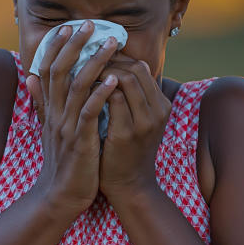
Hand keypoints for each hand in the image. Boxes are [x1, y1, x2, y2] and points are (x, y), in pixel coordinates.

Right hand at [26, 20, 120, 216]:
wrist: (59, 197)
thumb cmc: (62, 163)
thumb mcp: (50, 129)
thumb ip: (42, 102)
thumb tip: (29, 77)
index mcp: (50, 110)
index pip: (48, 70)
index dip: (57, 47)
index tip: (69, 27)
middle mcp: (56, 114)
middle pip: (61, 71)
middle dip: (75, 45)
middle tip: (90, 24)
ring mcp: (67, 127)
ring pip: (78, 86)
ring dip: (94, 62)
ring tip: (111, 44)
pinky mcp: (81, 142)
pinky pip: (90, 113)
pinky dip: (101, 94)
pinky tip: (114, 80)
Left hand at [98, 54, 171, 203]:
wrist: (129, 186)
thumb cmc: (126, 150)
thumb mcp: (136, 121)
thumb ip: (131, 96)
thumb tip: (114, 67)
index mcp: (161, 105)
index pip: (141, 66)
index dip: (117, 58)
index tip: (94, 58)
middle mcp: (158, 110)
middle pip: (136, 68)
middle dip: (109, 61)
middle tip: (86, 62)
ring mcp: (145, 122)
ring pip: (126, 79)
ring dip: (102, 72)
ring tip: (83, 75)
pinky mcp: (127, 133)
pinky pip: (112, 99)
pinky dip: (97, 90)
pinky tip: (82, 92)